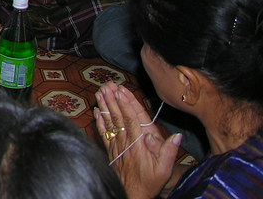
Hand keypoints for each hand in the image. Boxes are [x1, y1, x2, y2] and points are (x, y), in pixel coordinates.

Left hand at [95, 82, 179, 198]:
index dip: (125, 104)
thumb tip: (176, 136)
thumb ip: (169, 151)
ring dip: (104, 106)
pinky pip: (103, 132)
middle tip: (107, 85)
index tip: (120, 91)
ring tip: (100, 92)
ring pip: (108, 122)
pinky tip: (95, 111)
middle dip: (112, 99)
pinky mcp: (110, 149)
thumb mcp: (164, 169)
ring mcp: (116, 145)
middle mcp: (125, 141)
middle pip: (117, 116)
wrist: (133, 193)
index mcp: (138, 143)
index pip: (131, 119)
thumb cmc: (150, 181)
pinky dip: (99, 121)